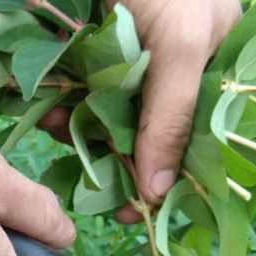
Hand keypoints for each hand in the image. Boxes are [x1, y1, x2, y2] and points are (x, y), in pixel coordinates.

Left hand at [42, 0, 240, 221]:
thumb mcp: (179, 44)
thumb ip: (172, 117)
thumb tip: (158, 191)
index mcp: (206, 65)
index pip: (189, 138)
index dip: (161, 177)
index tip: (131, 212)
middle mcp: (166, 65)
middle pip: (140, 130)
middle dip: (110, 152)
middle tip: (87, 175)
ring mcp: (124, 55)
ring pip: (102, 112)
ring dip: (79, 127)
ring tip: (59, 125)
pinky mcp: (86, 45)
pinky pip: (73, 87)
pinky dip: (60, 101)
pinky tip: (50, 106)